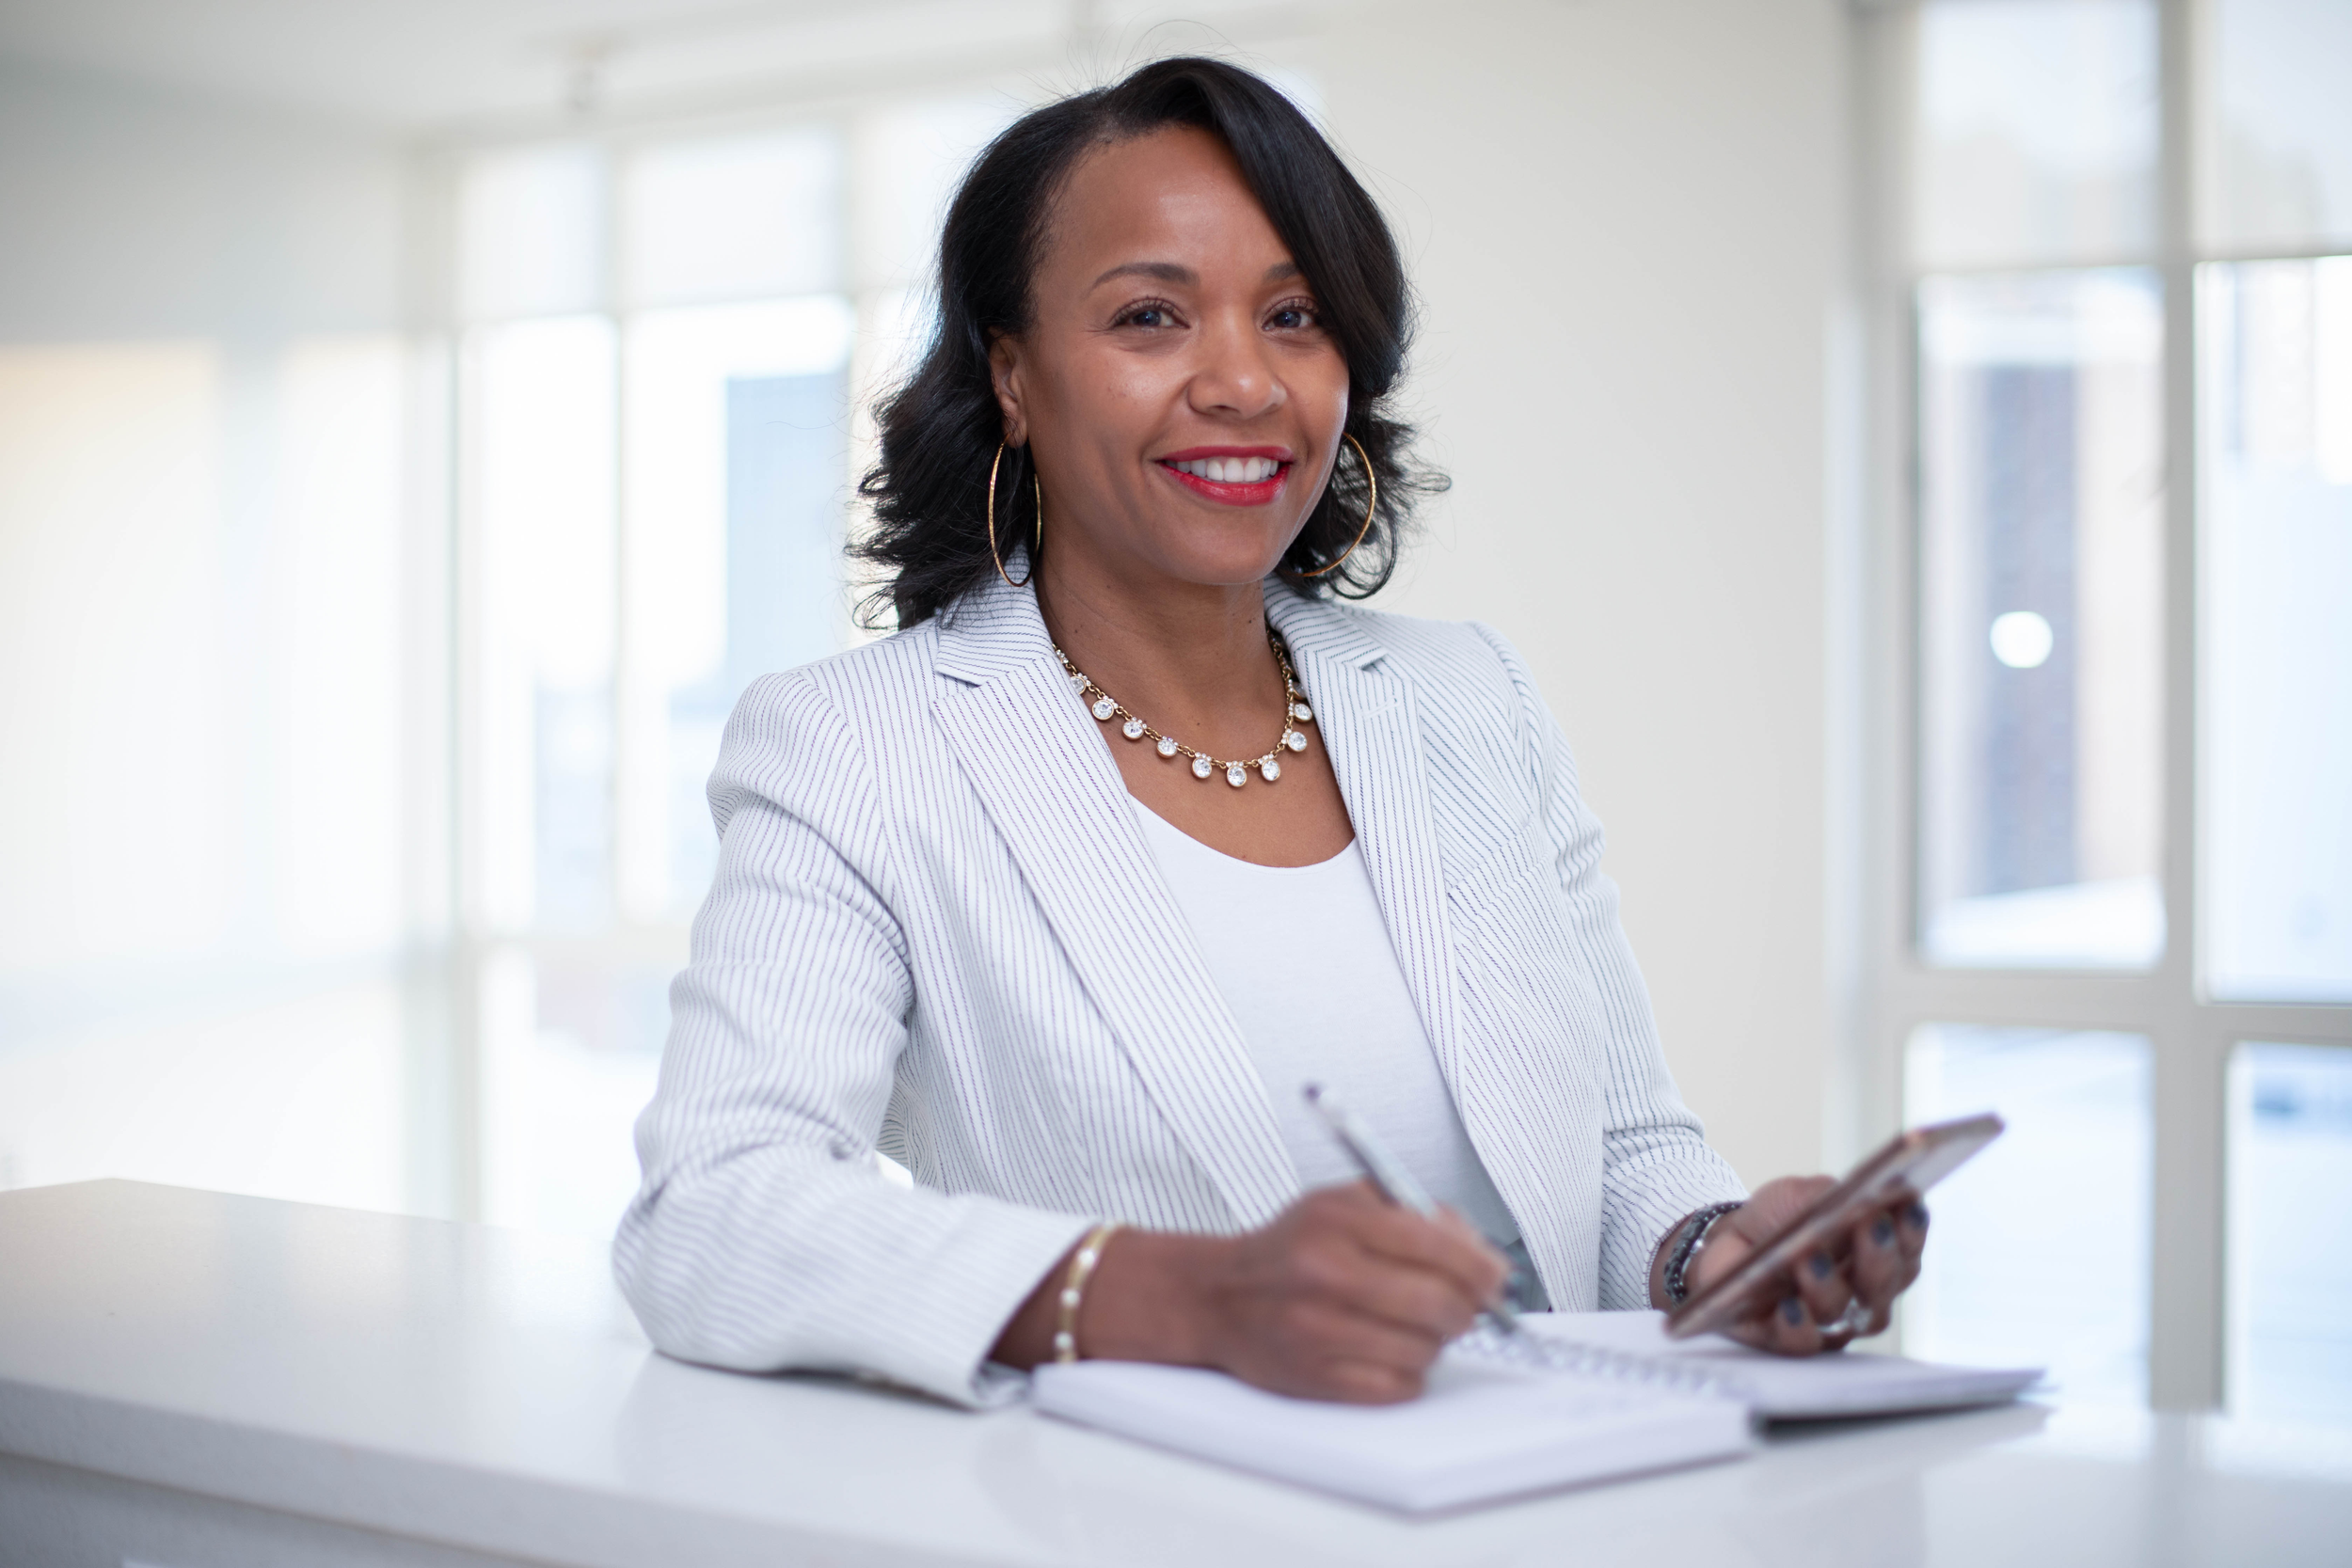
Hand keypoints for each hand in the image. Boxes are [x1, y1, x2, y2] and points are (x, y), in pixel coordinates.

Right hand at [993, 1181, 1507, 1402]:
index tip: (1494, 1277)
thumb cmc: (1289, 1248)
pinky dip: (1406, 1372)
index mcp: (1336, 1221)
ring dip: (1432, 1341)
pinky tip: (1385, 1349)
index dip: (1481, 1267)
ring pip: (1424, 1349)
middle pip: (1439, 1304)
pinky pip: (1398, 1385)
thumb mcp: (1343, 1201)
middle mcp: (1325, 1274)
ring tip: (1408, 1324)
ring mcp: (1319, 1330)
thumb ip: (1412, 1212)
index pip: (1438, 1247)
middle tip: (1463, 1305)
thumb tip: (1479, 1252)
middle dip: (1465, 1308)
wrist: (1217, 1296)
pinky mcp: (1317, 1378)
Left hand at [1660, 1177, 1928, 1354]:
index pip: (1906, 1248)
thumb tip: (1859, 1193)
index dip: (1912, 1231)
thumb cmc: (1779, 1218)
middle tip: (1871, 1227)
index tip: (1909, 1208)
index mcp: (1876, 1254)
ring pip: (1842, 1313)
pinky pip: (1800, 1342)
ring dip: (1830, 1286)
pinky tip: (1790, 1307)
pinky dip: (1798, 1326)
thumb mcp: (1802, 1194)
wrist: (1730, 1240)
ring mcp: (1826, 1319)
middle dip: (1880, 1256)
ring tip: (1810, 1260)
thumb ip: (1830, 1196)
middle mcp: (1860, 1293)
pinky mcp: (1786, 1337)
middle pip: (1882, 1286)